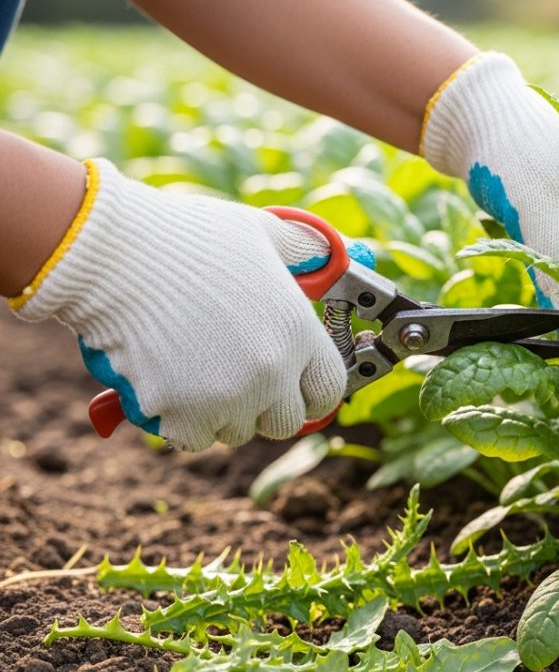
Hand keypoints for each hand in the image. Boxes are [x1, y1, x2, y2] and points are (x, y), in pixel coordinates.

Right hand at [9, 159, 350, 450]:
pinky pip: (190, 439)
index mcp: (299, 333)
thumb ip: (307, 252)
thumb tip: (334, 257)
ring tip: (196, 367)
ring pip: (235, 432)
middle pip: (284, 422)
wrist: (112, 254)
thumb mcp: (264, 232)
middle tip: (238, 377)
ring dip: (220, 413)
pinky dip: (179, 421)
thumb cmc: (187, 237)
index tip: (295, 386)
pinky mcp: (180, 416)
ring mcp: (226, 398)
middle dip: (265, 406)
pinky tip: (168, 382)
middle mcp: (271, 373)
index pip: (328, 392)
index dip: (311, 391)